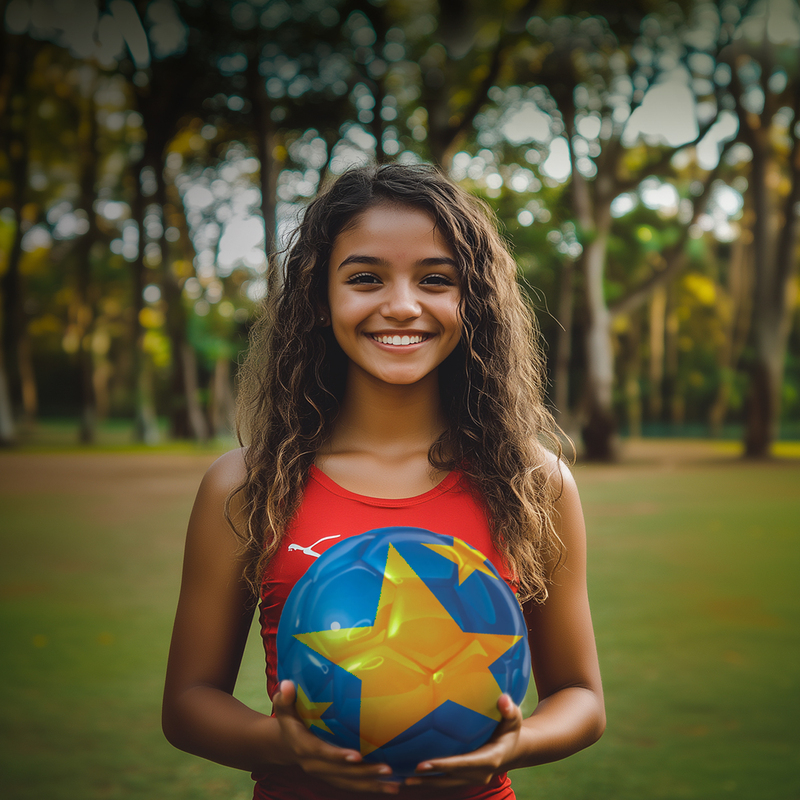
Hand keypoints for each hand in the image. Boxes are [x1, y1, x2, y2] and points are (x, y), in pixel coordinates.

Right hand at [272, 680, 398, 793]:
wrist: (284, 743)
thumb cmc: (289, 718)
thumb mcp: (284, 706)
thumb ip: (285, 697)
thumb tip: (287, 685)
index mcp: (303, 746)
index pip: (322, 752)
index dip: (338, 756)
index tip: (357, 756)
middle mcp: (314, 765)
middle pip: (340, 772)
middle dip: (364, 772)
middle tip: (388, 768)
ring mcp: (323, 773)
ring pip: (348, 783)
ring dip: (371, 784)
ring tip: (395, 783)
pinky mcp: (332, 777)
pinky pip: (351, 785)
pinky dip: (370, 787)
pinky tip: (390, 787)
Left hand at [404, 694, 522, 787]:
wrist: (514, 750)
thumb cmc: (510, 729)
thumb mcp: (513, 718)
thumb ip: (509, 709)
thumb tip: (503, 699)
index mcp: (490, 758)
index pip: (465, 763)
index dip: (444, 765)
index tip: (424, 764)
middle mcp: (480, 774)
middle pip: (451, 779)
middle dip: (429, 778)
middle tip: (406, 775)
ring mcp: (472, 779)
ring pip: (446, 785)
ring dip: (425, 784)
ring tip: (402, 781)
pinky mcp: (465, 779)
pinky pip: (445, 783)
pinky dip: (429, 782)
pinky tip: (410, 778)